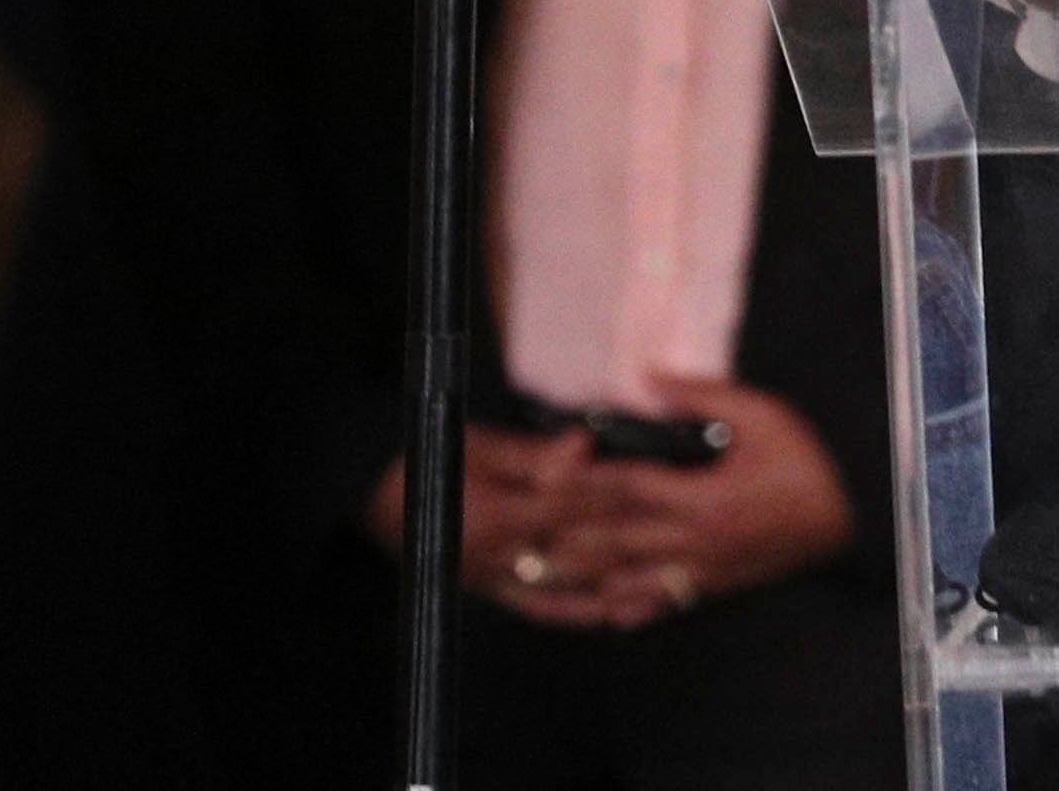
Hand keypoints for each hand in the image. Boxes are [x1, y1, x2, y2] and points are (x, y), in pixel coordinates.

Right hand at [374, 424, 639, 629]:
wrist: (379, 494)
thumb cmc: (432, 461)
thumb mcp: (481, 449)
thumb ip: (536, 456)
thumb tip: (585, 446)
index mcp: (496, 517)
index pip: (573, 506)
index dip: (617, 495)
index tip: (659, 483)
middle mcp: (497, 558)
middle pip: (579, 552)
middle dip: (629, 543)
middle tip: (680, 533)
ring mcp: (493, 581)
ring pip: (567, 590)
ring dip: (614, 588)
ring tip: (665, 584)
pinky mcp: (489, 592)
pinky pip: (540, 610)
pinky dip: (578, 613)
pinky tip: (613, 613)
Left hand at [517, 384, 855, 630]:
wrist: (857, 511)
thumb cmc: (811, 459)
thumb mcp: (764, 413)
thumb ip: (703, 396)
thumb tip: (651, 379)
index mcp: (705, 497)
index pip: (629, 487)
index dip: (587, 476)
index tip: (554, 465)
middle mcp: (696, 540)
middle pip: (616, 540)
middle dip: (571, 533)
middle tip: (531, 527)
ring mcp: (704, 570)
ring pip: (631, 579)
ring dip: (589, 574)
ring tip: (550, 568)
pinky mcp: (716, 585)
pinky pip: (664, 603)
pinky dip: (631, 608)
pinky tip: (606, 608)